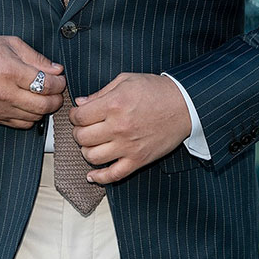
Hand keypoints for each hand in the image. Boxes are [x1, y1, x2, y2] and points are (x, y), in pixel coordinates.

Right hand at [0, 36, 64, 128]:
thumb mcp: (10, 44)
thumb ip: (36, 58)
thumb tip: (56, 70)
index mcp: (10, 71)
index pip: (46, 85)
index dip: (59, 83)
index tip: (60, 78)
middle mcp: (5, 93)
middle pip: (43, 105)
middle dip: (57, 98)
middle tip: (57, 90)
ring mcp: (0, 108)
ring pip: (35, 117)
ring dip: (45, 108)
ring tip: (44, 96)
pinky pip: (22, 124)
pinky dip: (32, 117)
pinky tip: (31, 105)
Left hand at [70, 73, 191, 183]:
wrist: (184, 105)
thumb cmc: (156, 90)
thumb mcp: (126, 80)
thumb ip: (101, 92)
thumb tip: (81, 103)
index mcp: (114, 104)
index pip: (80, 116)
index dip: (74, 115)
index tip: (77, 115)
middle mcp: (119, 127)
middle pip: (82, 137)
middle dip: (77, 132)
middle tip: (83, 128)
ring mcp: (128, 146)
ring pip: (92, 157)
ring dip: (86, 150)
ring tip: (91, 143)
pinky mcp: (138, 160)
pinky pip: (113, 175)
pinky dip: (99, 178)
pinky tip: (92, 175)